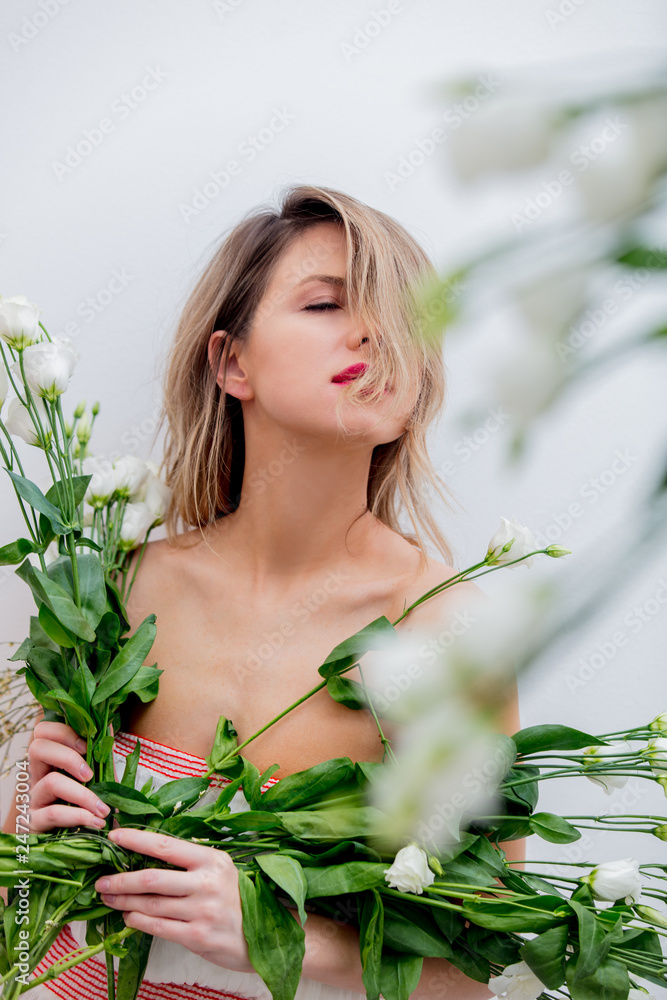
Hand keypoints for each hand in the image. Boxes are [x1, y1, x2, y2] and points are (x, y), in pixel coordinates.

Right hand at [27, 720, 110, 832]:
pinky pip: (52, 814)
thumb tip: (107, 723)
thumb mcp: (98, 776)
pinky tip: (95, 821)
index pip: (43, 731)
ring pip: (50, 782)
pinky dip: (77, 816)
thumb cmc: (89, 804)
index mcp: (51, 760)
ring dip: (82, 794)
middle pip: (37, 748)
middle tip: (90, 774)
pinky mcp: (35, 824)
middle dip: (68, 757)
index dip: (65, 733)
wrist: (86, 842)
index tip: (87, 746)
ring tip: (103, 809)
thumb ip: (100, 754)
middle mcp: (38, 776)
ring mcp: (34, 799)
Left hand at [95, 827, 252, 972]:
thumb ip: (190, 862)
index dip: (136, 840)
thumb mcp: (220, 870)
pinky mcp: (198, 936)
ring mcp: (202, 911)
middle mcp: (207, 883)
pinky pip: (158, 927)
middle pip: (152, 878)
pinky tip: (128, 916)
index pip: (166, 846)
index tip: (114, 836)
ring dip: (124, 900)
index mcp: (212, 860)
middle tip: (101, 880)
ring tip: (109, 898)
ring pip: (151, 904)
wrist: (264, 934)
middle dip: (121, 879)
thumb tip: (149, 853)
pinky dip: (138, 920)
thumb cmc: (235, 898)